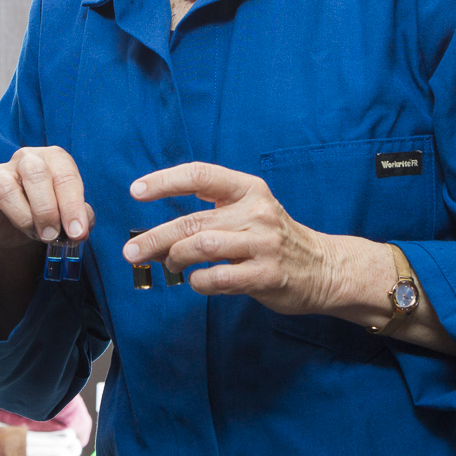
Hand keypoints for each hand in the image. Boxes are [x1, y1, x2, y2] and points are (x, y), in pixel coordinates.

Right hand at [0, 147, 93, 248]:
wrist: (24, 225)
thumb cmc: (51, 211)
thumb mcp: (71, 213)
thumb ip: (81, 218)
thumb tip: (77, 229)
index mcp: (52, 159)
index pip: (64, 175)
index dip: (72, 205)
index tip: (77, 231)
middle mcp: (25, 160)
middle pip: (35, 174)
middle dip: (47, 210)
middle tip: (52, 235)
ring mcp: (0, 175)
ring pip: (6, 188)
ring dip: (22, 217)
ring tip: (33, 234)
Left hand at [121, 162, 357, 312]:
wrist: (324, 268)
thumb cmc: (273, 239)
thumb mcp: (248, 211)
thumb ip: (208, 216)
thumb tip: (155, 236)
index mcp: (248, 189)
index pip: (199, 174)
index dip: (164, 181)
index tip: (136, 191)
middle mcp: (256, 212)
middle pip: (192, 221)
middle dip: (155, 237)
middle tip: (131, 251)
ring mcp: (263, 243)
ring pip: (202, 247)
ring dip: (175, 258)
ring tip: (167, 265)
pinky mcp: (266, 275)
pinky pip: (218, 278)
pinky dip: (198, 281)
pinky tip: (196, 281)